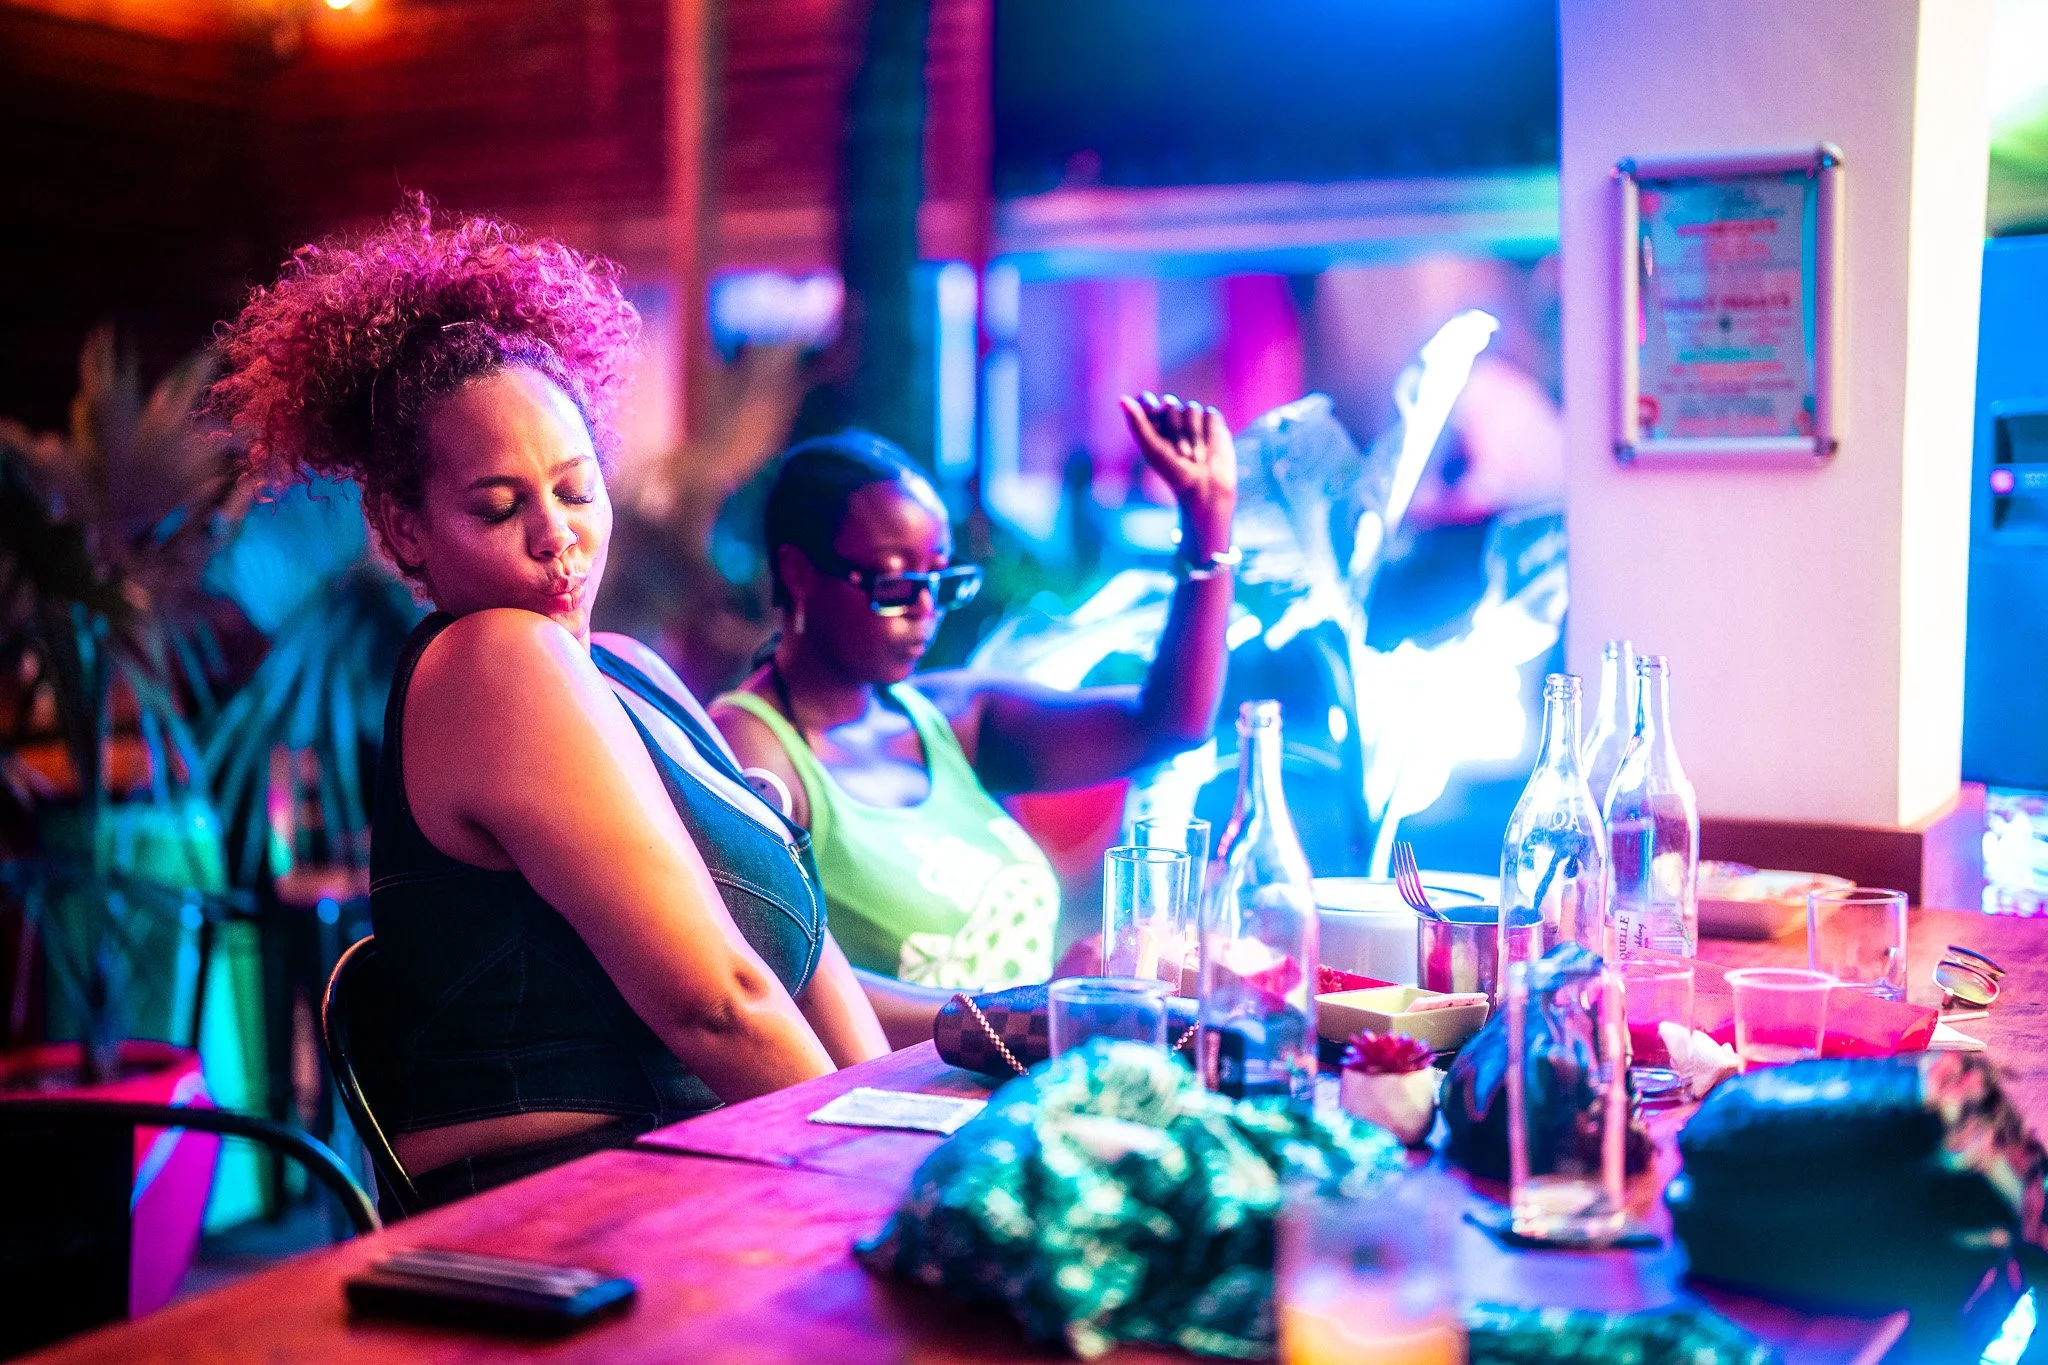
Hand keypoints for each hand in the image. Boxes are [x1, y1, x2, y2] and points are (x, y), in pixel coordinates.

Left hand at [1119, 391, 1236, 560]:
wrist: (1207, 489)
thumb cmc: (1175, 473)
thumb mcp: (1153, 449)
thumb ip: (1138, 424)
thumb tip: (1121, 399)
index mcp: (1153, 426)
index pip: (1146, 401)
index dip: (1149, 405)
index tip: (1154, 418)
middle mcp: (1173, 419)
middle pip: (1170, 405)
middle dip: (1176, 430)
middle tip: (1182, 454)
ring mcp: (1193, 419)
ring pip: (1191, 408)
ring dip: (1194, 434)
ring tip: (1196, 458)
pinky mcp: (1213, 422)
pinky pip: (1210, 413)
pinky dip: (1209, 432)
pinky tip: (1209, 450)